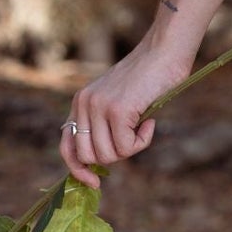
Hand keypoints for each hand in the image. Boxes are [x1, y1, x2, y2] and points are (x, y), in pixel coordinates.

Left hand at [60, 34, 194, 191]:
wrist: (165, 50)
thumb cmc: (149, 77)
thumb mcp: (118, 100)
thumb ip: (104, 123)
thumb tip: (100, 161)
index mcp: (80, 102)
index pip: (67, 146)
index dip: (78, 169)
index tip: (95, 181)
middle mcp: (84, 104)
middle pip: (89, 157)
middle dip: (114, 157)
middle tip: (133, 138)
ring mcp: (99, 107)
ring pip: (108, 155)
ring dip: (131, 148)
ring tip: (144, 125)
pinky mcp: (117, 110)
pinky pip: (127, 148)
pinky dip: (143, 141)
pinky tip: (150, 122)